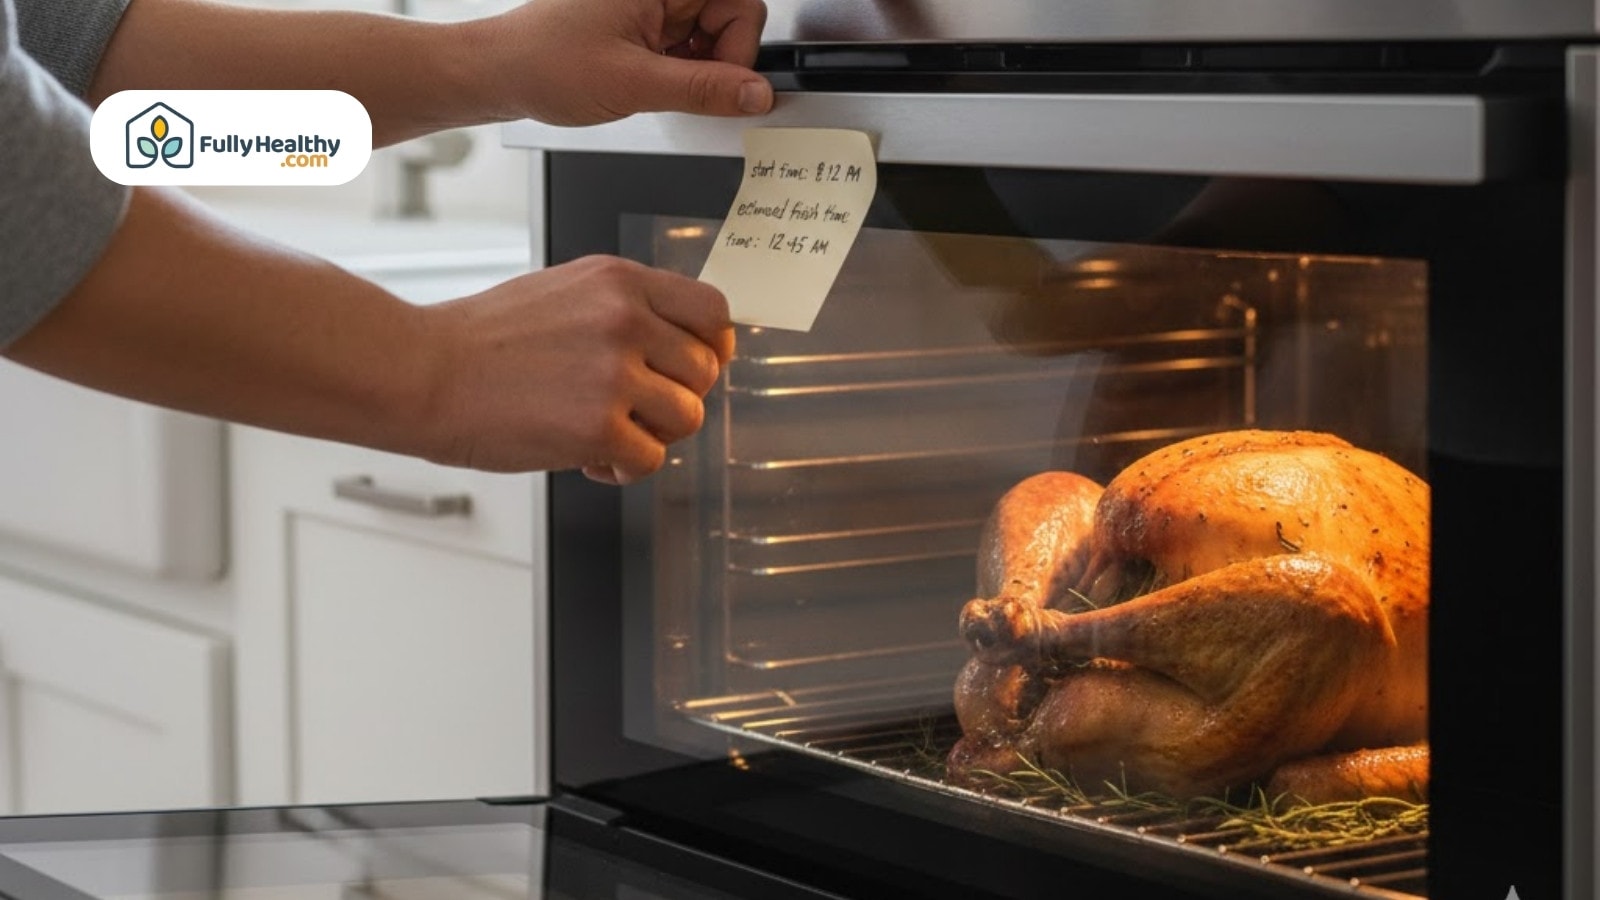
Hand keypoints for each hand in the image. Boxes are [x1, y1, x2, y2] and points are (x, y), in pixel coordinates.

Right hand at [417, 256, 734, 481]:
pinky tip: (589, 459)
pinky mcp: (598, 426)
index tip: (695, 368)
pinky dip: (623, 470)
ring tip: (607, 433)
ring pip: (686, 418)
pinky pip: (650, 460)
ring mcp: (615, 374)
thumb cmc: (482, 341)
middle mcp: (625, 320)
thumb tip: (678, 343)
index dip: (713, 348)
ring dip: (652, 436)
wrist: (424, 372)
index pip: (713, 312)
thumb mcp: (566, 292)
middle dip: (675, 399)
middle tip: (635, 410)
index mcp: (620, 282)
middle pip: (705, 373)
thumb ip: (625, 310)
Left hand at [469, 0, 772, 124]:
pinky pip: (688, 49)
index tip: (724, 83)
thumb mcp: (635, 83)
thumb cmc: (545, 63)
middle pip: (730, 20)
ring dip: (697, 71)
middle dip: (718, 61)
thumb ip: (704, 90)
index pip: (740, 4)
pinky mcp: (647, 27)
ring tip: (654, 84)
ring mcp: (654, 6)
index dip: (738, 48)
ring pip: (711, 39)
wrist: (501, 74)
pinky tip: (651, 84)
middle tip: (683, 86)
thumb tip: (755, 93)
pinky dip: (680, 74)